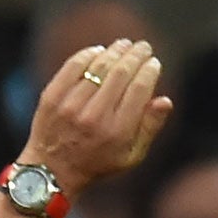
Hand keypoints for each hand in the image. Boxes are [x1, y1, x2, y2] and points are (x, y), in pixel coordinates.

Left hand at [19, 39, 173, 198]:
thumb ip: (150, 128)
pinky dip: (88, 55)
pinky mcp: (52, 99)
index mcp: (117, 132)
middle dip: (136, 55)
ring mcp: (70, 107)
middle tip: (143, 47)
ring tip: (124, 45)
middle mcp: (94, 117)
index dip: (149, 70)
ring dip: (115, 51)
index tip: (153, 63)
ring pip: (99, 67)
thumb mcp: (130, 157)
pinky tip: (99, 51)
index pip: (139, 89)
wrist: (52, 172)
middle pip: (121, 73)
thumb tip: (165, 100)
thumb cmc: (96, 163)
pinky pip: (73, 67)